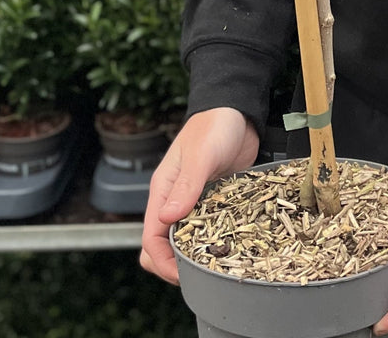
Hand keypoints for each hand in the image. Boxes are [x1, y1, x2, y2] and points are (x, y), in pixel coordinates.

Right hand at [139, 107, 259, 283]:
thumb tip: (167, 218)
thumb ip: (186, 185)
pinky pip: (206, 228)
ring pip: (184, 239)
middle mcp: (174, 199)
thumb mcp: (201, 155)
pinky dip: (212, 240)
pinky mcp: (213, 200)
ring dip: (194, 254)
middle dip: (173, 265)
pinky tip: (229, 245)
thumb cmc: (214, 126)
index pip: (151, 238)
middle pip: (161, 245)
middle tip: (199, 275)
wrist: (236, 111)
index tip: (181, 276)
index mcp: (162, 190)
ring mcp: (193, 201)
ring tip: (215, 265)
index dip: (162, 262)